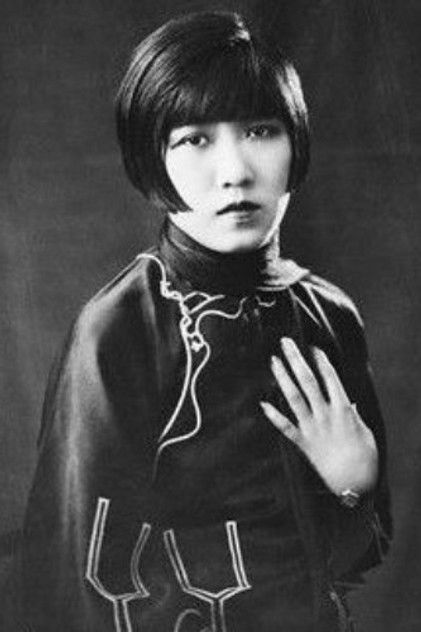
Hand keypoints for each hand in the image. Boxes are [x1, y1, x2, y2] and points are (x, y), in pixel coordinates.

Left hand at [260, 337, 378, 495]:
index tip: (312, 347)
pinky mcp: (302, 443)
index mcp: (343, 410)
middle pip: (308, 381)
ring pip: (293, 398)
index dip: (321, 361)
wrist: (354, 485)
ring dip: (282, 378)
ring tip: (273, 360)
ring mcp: (312, 428)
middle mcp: (325, 415)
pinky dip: (273, 415)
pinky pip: (285, 427)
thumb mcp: (364, 431)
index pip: (330, 378)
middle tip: (286, 342)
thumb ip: (353, 414)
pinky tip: (263, 403)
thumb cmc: (364, 458)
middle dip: (296, 359)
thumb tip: (349, 402)